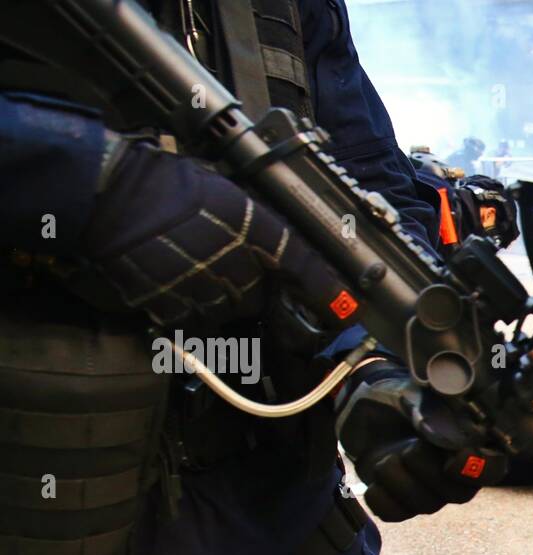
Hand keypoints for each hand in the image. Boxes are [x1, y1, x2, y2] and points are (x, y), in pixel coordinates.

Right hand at [82, 139, 352, 335]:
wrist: (110, 196)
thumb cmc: (165, 183)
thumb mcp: (225, 188)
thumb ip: (257, 218)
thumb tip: (283, 240)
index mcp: (251, 227)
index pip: (302, 263)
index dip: (328, 290)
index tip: (348, 307)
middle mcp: (235, 263)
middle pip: (262, 294)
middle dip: (252, 283)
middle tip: (224, 257)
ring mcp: (205, 289)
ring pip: (231, 309)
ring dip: (222, 296)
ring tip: (195, 265)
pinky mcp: (175, 308)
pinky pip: (197, 319)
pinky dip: (191, 307)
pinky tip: (177, 280)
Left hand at [335, 360, 505, 521]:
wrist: (366, 409)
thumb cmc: (401, 400)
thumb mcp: (417, 398)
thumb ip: (434, 416)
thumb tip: (443, 435)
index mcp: (473, 446)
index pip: (493, 470)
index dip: (477, 470)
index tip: (451, 459)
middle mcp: (458, 477)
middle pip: (458, 494)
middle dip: (427, 470)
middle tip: (409, 447)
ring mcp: (431, 494)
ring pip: (424, 505)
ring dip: (398, 478)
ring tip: (388, 457)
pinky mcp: (401, 505)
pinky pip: (394, 513)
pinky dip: (379, 494)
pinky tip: (377, 476)